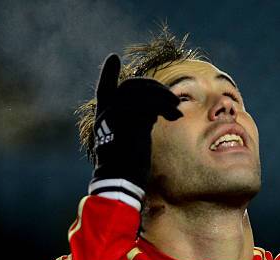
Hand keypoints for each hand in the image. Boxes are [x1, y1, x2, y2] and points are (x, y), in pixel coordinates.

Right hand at [92, 54, 181, 190]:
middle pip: (130, 86)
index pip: (104, 89)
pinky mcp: (126, 121)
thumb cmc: (128, 166)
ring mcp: (114, 116)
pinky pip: (147, 104)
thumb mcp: (132, 138)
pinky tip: (173, 116)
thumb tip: (155, 110)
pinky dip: (163, 106)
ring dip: (162, 95)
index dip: (107, 74)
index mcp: (105, 117)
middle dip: (153, 87)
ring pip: (140, 91)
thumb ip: (138, 120)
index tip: (113, 58)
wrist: (121, 181)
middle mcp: (106, 113)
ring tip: (175, 108)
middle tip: (172, 98)